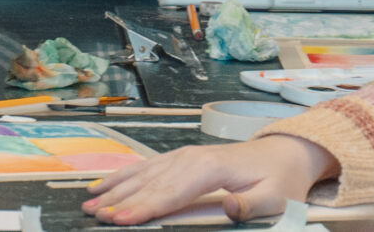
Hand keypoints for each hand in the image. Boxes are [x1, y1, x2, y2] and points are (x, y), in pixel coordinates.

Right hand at [82, 134, 336, 224]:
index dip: (144, 208)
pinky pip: (146, 167)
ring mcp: (183, 156)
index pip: (170, 193)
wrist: (284, 153)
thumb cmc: (279, 180)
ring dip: (115, 189)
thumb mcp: (275, 198)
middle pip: (150, 184)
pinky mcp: (181, 159)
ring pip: (143, 175)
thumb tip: (228, 207)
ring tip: (90, 203)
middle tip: (94, 217)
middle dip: (120, 201)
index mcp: (210, 169)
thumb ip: (250, 205)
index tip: (120, 220)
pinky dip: (123, 176)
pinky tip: (105, 185)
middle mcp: (191, 159)